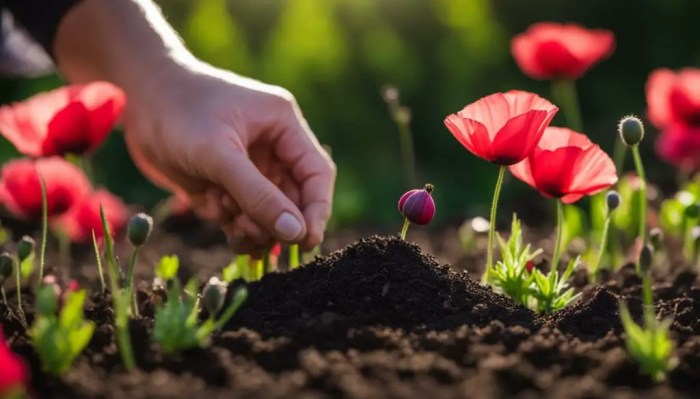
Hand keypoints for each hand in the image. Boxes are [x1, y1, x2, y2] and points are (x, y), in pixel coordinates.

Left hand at [121, 61, 335, 252]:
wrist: (135, 98)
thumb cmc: (179, 112)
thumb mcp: (218, 155)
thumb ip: (258, 195)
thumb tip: (296, 232)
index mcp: (282, 125)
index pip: (316, 173)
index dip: (317, 208)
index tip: (307, 240)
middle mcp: (272, 147)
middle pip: (294, 198)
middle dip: (277, 222)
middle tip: (254, 235)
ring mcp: (249, 167)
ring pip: (268, 212)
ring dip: (255, 228)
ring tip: (233, 228)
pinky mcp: (225, 183)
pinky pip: (243, 216)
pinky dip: (235, 226)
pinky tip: (219, 217)